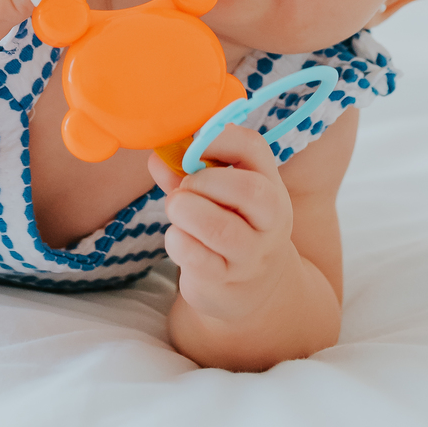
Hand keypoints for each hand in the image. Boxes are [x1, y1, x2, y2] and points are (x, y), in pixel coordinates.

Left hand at [150, 125, 296, 324]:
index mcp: (270, 185)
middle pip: (249, 190)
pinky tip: (177, 238)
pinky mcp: (225, 280)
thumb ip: (187, 173)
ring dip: (186, 211)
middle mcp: (269, 220)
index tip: (191, 146)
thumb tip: (157, 157)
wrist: (254, 288)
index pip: (253, 147)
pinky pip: (197, 258)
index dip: (217, 138)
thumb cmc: (231, 227)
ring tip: (176, 209)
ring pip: (221, 228)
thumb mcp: (220, 196)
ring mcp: (250, 254)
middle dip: (204, 181)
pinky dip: (178, 241)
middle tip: (184, 188)